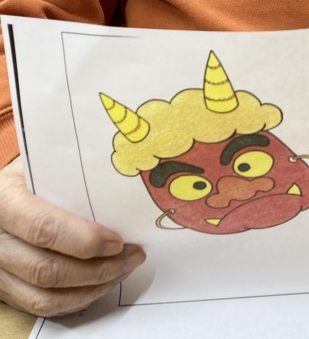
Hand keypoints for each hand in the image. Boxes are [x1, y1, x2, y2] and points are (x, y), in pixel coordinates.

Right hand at [0, 157, 144, 316]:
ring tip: (124, 269)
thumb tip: (124, 182)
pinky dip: (77, 299)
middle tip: (133, 256)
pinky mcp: (7, 288)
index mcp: (6, 201)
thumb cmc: (33, 172)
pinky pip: (41, 306)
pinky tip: (103, 282)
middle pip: (47, 270)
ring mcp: (0, 269)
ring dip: (92, 288)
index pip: (44, 228)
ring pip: (45, 296)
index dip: (84, 240)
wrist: (3, 196)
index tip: (118, 241)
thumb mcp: (44, 163)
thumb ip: (74, 172)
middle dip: (98, 269)